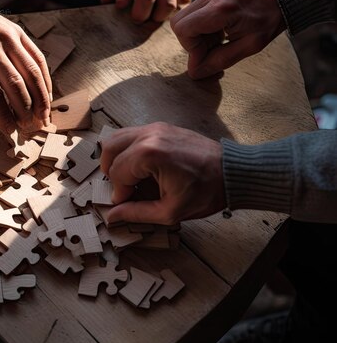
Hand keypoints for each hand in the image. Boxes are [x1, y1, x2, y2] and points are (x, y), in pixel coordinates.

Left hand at [0, 0, 51, 133]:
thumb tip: (1, 112)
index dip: (4, 115)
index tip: (10, 131)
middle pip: (15, 84)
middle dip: (25, 110)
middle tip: (29, 128)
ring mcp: (7, 36)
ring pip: (30, 72)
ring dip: (40, 98)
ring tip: (43, 117)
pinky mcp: (18, 31)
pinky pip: (36, 58)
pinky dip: (44, 79)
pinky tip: (46, 95)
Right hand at [100, 122, 224, 224]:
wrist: (232, 171)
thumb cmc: (205, 192)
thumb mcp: (170, 211)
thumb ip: (137, 213)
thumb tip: (112, 215)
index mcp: (149, 155)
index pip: (117, 173)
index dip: (119, 193)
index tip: (127, 203)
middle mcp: (148, 135)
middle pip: (110, 150)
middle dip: (111, 173)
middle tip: (122, 189)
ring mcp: (154, 127)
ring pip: (117, 138)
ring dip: (116, 158)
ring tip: (128, 176)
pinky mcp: (160, 126)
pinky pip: (131, 134)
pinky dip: (127, 149)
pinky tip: (138, 166)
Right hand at [170, 0, 285, 78]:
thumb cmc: (271, 19)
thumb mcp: (250, 46)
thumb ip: (220, 60)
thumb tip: (195, 73)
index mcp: (221, 9)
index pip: (184, 30)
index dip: (191, 49)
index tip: (206, 59)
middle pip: (178, 23)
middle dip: (190, 42)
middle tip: (210, 49)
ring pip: (185, 18)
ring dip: (196, 35)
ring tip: (218, 41)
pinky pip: (195, 12)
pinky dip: (202, 26)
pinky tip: (220, 31)